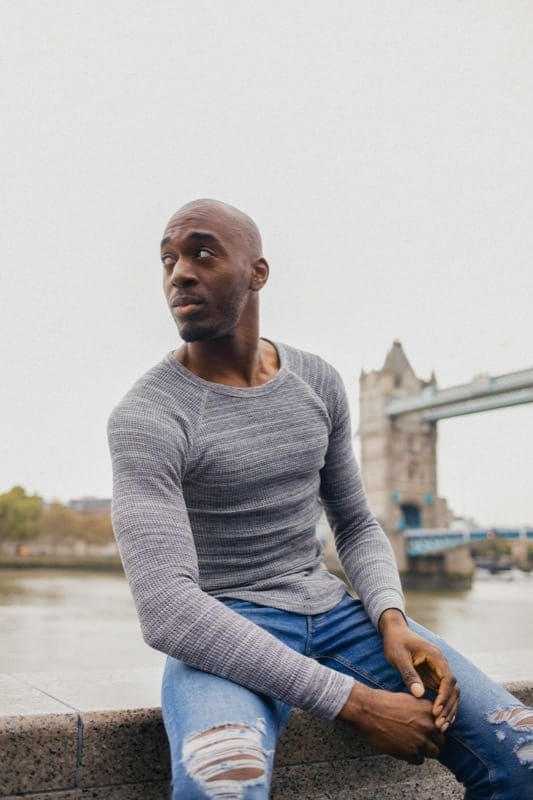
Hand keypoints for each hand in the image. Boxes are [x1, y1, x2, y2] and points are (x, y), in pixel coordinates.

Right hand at [338, 682, 443, 763]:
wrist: (367, 710)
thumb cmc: (383, 702)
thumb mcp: (407, 699)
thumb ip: (421, 711)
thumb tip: (429, 720)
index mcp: (428, 710)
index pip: (441, 724)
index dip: (433, 728)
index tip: (425, 730)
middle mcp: (428, 725)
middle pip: (440, 740)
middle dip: (431, 741)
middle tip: (418, 739)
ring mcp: (421, 740)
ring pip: (433, 752)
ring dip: (423, 750)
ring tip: (411, 745)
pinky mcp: (411, 752)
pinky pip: (419, 760)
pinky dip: (412, 757)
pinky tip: (403, 749)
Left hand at [378, 609, 459, 730]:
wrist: (395, 632)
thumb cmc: (395, 642)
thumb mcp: (399, 657)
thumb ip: (409, 674)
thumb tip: (419, 694)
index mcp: (436, 656)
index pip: (448, 679)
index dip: (444, 697)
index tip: (436, 711)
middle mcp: (441, 664)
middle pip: (453, 688)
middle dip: (448, 707)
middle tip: (440, 725)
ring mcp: (439, 670)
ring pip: (451, 693)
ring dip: (448, 709)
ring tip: (441, 727)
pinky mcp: (434, 676)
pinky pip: (443, 693)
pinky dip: (444, 706)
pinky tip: (441, 720)